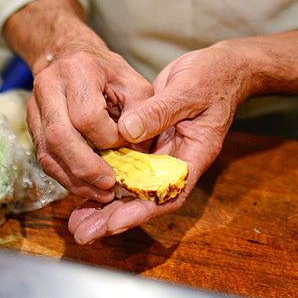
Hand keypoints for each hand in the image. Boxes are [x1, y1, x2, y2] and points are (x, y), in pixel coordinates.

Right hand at [27, 46, 152, 202]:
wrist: (70, 53)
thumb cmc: (107, 71)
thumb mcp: (133, 82)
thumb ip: (141, 114)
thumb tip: (139, 154)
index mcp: (78, 69)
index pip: (88, 116)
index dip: (108, 138)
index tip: (125, 144)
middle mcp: (50, 85)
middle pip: (60, 136)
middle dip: (86, 167)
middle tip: (109, 185)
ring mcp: (35, 104)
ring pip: (48, 151)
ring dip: (74, 179)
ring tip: (99, 191)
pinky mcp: (31, 121)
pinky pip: (43, 156)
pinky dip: (64, 175)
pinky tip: (83, 184)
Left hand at [69, 42, 246, 242]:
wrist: (221, 64)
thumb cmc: (213, 76)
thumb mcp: (188, 90)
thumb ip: (159, 110)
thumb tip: (127, 130)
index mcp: (195, 153)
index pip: (169, 192)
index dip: (142, 210)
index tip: (114, 221)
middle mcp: (177, 159)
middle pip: (146, 198)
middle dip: (114, 217)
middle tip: (83, 232)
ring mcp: (163, 151)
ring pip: (133, 185)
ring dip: (106, 203)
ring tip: (76, 221)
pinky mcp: (150, 139)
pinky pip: (127, 163)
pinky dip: (106, 174)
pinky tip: (84, 185)